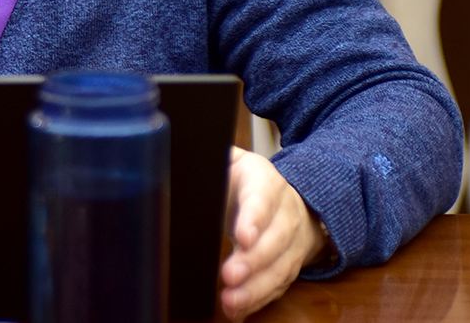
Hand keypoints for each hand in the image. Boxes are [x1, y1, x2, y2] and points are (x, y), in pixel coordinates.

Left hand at [218, 147, 328, 319]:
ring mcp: (292, 242)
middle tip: (230, 275)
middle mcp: (285, 211)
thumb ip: (212, 161)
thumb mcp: (231, 162)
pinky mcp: (289, 265)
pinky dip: (259, 299)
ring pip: (281, 267)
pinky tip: (239, 309)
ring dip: (256, 287)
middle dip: (254, 260)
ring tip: (232, 301)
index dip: (254, 218)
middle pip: (277, 238)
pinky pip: (278, 286)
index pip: (263, 198)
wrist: (284, 199)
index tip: (242, 237)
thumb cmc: (245, 181)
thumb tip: (177, 163)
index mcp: (266, 181)